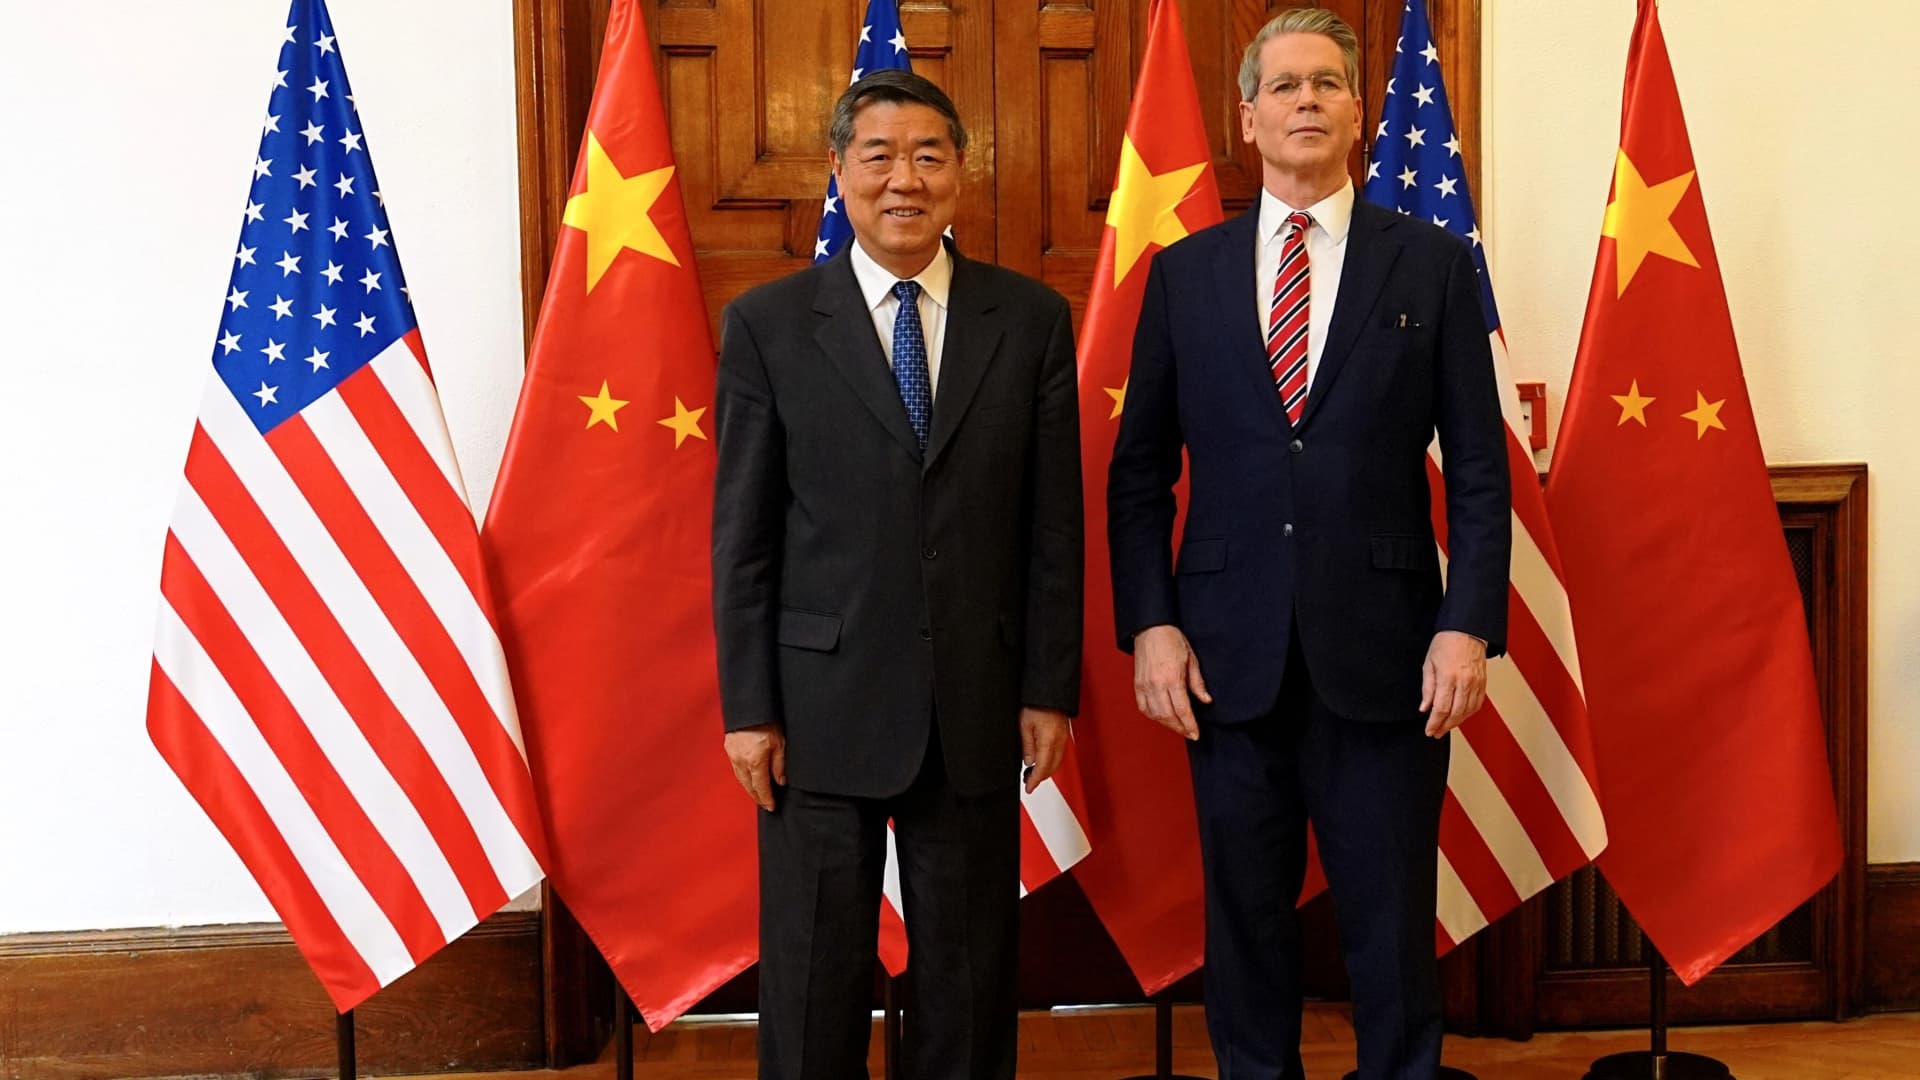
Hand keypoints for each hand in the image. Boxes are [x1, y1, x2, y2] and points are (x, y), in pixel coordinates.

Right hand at [724, 724, 786, 810]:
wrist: (749, 707)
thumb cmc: (766, 721)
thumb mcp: (779, 743)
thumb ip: (779, 765)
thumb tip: (780, 781)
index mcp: (755, 761)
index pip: (761, 787)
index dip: (766, 799)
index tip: (771, 806)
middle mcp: (741, 761)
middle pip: (749, 786)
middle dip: (758, 797)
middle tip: (765, 804)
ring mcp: (733, 755)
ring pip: (741, 779)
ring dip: (749, 789)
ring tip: (758, 795)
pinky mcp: (729, 749)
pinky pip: (736, 770)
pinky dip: (743, 778)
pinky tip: (748, 779)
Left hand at [1019, 708, 1070, 793]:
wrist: (1050, 692)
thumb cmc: (1036, 704)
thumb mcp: (1024, 725)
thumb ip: (1027, 746)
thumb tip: (1029, 762)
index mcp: (1048, 741)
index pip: (1042, 768)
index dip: (1035, 781)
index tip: (1029, 788)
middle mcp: (1059, 742)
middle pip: (1052, 768)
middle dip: (1041, 778)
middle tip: (1029, 782)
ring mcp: (1063, 739)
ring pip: (1057, 762)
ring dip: (1047, 771)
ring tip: (1034, 773)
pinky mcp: (1064, 735)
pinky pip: (1059, 754)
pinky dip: (1051, 761)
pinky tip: (1043, 761)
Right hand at [1132, 625, 1208, 740]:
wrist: (1151, 629)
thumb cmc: (1172, 640)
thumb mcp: (1192, 660)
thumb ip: (1198, 683)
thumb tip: (1206, 700)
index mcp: (1172, 678)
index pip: (1182, 709)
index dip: (1190, 724)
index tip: (1196, 733)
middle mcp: (1156, 684)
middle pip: (1168, 716)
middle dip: (1180, 728)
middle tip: (1190, 733)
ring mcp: (1144, 686)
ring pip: (1155, 714)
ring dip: (1167, 724)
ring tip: (1178, 726)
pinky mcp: (1137, 685)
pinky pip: (1144, 707)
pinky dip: (1153, 716)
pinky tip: (1162, 717)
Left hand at [1420, 631, 1487, 737]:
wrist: (1466, 630)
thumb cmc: (1445, 643)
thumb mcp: (1429, 664)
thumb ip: (1427, 688)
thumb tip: (1425, 708)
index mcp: (1448, 677)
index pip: (1441, 708)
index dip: (1435, 723)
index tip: (1429, 730)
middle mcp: (1464, 682)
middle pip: (1455, 713)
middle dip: (1445, 726)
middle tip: (1436, 733)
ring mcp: (1476, 683)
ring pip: (1468, 711)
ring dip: (1456, 722)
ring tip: (1446, 727)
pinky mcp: (1483, 682)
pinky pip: (1477, 704)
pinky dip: (1468, 713)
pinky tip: (1460, 716)